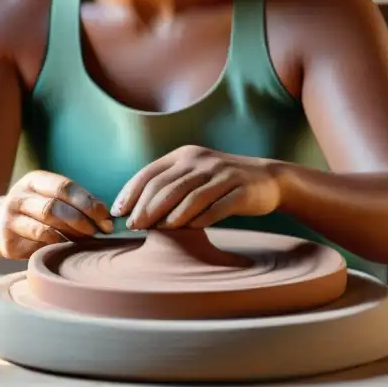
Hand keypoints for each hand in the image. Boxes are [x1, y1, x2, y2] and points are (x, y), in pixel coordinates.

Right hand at [0, 171, 113, 258]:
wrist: (0, 223)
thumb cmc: (39, 209)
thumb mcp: (53, 197)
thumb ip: (77, 203)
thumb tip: (108, 219)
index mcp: (35, 180)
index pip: (65, 187)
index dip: (88, 202)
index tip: (106, 219)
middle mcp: (19, 195)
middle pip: (54, 207)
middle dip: (81, 221)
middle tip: (97, 233)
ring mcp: (9, 218)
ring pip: (45, 228)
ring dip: (70, 236)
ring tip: (86, 242)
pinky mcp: (7, 241)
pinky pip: (37, 245)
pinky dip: (57, 247)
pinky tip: (68, 249)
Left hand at [111, 145, 282, 229]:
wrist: (268, 179)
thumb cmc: (221, 182)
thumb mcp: (194, 174)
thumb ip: (169, 185)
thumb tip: (134, 211)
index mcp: (185, 155)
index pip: (151, 173)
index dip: (132, 192)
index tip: (119, 212)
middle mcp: (202, 161)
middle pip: (168, 186)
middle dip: (147, 207)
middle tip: (134, 226)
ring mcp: (223, 175)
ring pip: (190, 197)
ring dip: (171, 216)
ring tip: (157, 231)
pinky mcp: (241, 191)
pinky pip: (217, 207)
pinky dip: (201, 219)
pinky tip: (189, 230)